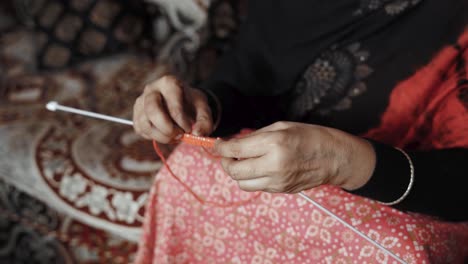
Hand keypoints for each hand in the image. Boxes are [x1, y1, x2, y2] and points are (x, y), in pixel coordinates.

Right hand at [133, 75, 213, 142]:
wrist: (181, 102)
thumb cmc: (191, 103)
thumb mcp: (203, 108)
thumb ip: (205, 121)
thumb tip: (197, 134)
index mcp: (169, 83)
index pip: (173, 106)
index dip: (182, 122)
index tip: (189, 129)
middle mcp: (151, 89)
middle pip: (152, 111)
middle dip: (167, 129)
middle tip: (179, 135)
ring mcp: (141, 102)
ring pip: (145, 123)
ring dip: (161, 136)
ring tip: (174, 136)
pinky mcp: (136, 115)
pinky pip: (141, 130)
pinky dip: (154, 137)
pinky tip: (166, 134)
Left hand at [214, 122, 375, 192]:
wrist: (335, 158)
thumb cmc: (309, 136)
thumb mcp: (281, 127)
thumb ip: (255, 136)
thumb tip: (233, 143)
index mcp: (273, 144)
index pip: (235, 150)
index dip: (220, 148)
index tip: (216, 145)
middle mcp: (273, 165)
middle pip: (234, 171)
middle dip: (224, 162)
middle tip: (225, 154)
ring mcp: (277, 181)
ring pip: (242, 183)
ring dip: (236, 173)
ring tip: (241, 162)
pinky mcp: (281, 190)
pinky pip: (256, 187)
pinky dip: (251, 178)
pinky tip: (257, 167)